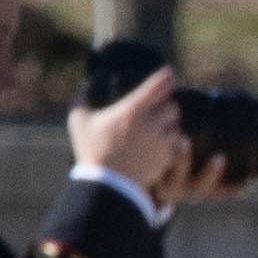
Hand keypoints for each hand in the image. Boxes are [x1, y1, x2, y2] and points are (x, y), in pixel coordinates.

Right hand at [69, 65, 209, 209]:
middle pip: (173, 105)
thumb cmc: (92, 150)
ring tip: (159, 127)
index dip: (165, 77)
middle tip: (159, 107)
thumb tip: (89, 81)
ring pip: (176, 125)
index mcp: (133, 109)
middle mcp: (152, 122)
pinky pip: (177, 144)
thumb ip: (85, 97)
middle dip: (167, 105)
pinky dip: (171, 142)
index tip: (168, 73)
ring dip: (170, 125)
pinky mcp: (168, 157)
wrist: (108, 183)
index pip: (159, 85)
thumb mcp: (80, 120)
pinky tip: (162, 143)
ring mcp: (162, 140)